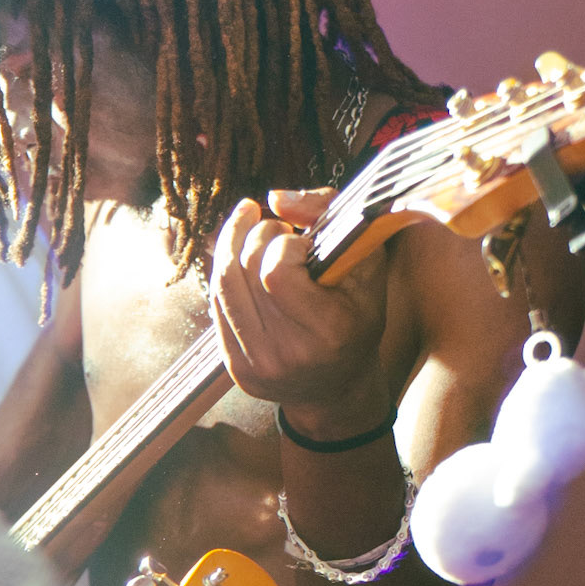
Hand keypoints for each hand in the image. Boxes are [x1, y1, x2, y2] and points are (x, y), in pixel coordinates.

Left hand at [209, 191, 391, 436]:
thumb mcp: (366, 265)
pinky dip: (227, 274)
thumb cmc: (357, 319)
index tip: (302, 244)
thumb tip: (275, 196)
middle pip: (244, 273)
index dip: (284, 245)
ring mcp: (257, 365)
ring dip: (234, 244)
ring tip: (253, 227)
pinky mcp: (235, 369)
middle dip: (258, 236)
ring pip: (223, 285)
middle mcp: (288, 354)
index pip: (277, 272)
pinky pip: (217, 306)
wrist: (338, 389)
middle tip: (277, 228)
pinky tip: (241, 259)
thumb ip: (329, 216)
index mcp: (328, 331)